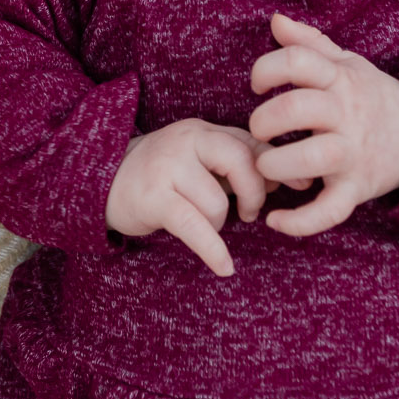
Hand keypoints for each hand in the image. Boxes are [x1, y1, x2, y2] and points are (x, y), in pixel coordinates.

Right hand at [105, 118, 267, 276]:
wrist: (99, 183)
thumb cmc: (157, 175)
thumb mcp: (195, 161)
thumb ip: (233, 163)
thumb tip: (278, 180)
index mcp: (200, 130)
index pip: (250, 142)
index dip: (276, 166)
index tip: (300, 185)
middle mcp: (185, 141)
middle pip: (242, 163)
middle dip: (254, 194)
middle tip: (249, 213)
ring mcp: (167, 168)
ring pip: (218, 204)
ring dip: (217, 224)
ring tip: (200, 223)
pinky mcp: (154, 198)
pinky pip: (195, 227)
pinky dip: (213, 250)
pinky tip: (224, 267)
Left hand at [246, 14, 398, 237]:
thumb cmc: (372, 98)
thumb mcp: (348, 64)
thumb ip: (310, 43)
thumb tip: (276, 20)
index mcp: (340, 79)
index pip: (295, 61)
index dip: (264, 70)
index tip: (257, 86)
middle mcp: (346, 114)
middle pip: (294, 110)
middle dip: (262, 122)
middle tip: (260, 131)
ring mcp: (353, 153)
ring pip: (309, 159)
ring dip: (275, 166)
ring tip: (267, 167)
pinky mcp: (358, 188)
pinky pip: (329, 211)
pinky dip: (299, 222)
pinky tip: (275, 220)